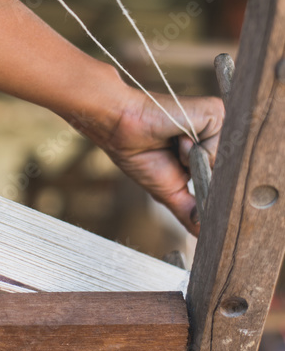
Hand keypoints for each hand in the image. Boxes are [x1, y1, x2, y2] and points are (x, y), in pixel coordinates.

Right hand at [91, 88, 224, 234]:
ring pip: (225, 163)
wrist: (121, 131)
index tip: (186, 182)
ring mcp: (219, 124)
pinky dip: (195, 151)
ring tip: (174, 145)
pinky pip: (218, 147)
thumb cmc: (139, 155)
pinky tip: (178, 137)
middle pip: (229, 174)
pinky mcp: (216, 113)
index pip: (226, 181)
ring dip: (194, 162)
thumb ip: (190, 212)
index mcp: (209, 152)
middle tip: (176, 161)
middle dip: (201, 177)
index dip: (210, 192)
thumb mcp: (170, 192)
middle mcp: (218, 136)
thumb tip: (205, 237)